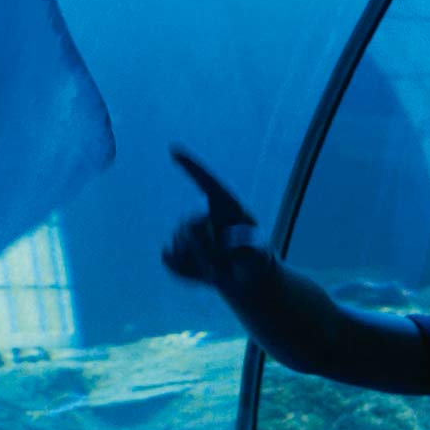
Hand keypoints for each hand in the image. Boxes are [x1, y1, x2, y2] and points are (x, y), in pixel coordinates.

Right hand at [162, 146, 265, 287]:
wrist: (244, 280)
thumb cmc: (255, 262)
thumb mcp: (259, 257)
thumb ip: (249, 249)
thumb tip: (230, 239)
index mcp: (227, 205)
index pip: (208, 182)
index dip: (191, 165)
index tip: (174, 149)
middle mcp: (204, 212)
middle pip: (190, 222)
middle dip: (204, 246)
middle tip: (223, 265)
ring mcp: (186, 230)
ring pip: (178, 243)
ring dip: (199, 263)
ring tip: (219, 270)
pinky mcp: (174, 248)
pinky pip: (169, 259)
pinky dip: (186, 272)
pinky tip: (202, 275)